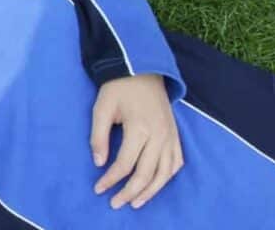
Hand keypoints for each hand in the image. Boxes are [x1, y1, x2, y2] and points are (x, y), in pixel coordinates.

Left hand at [91, 73, 183, 208]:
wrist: (142, 70)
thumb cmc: (118, 88)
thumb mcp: (101, 108)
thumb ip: (98, 137)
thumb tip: (98, 163)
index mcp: (140, 128)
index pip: (125, 164)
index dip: (110, 180)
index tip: (98, 189)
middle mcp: (159, 136)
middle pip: (146, 174)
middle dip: (129, 192)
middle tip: (115, 204)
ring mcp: (171, 136)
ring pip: (165, 173)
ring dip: (151, 191)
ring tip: (136, 202)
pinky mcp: (176, 135)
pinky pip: (176, 162)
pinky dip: (167, 177)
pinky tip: (156, 185)